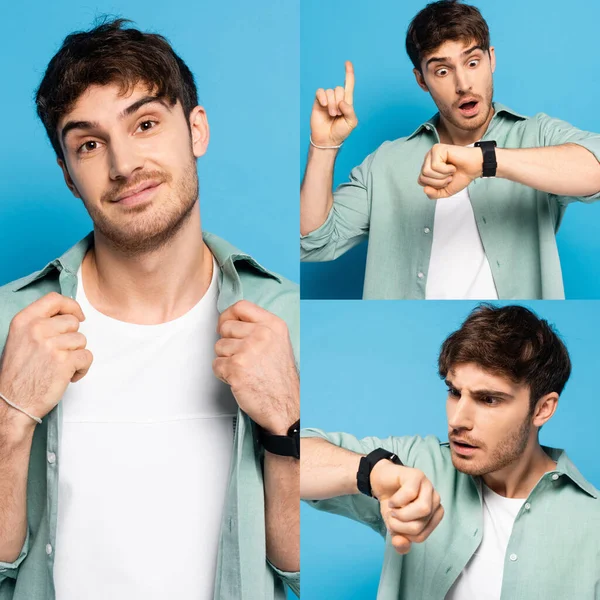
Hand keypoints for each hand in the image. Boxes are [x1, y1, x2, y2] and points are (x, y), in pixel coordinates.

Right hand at [0, 292, 92, 431]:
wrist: (13, 403)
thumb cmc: (19, 374)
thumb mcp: (21, 339)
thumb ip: (40, 324)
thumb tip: (68, 315)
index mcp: (24, 320)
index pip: (54, 299)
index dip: (71, 306)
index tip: (78, 316)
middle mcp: (37, 329)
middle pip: (73, 322)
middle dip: (72, 338)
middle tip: (60, 354)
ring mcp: (51, 345)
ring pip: (82, 340)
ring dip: (76, 354)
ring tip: (61, 367)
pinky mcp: (64, 361)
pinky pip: (87, 357)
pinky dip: (82, 368)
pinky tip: (68, 376)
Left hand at [213, 300, 298, 434]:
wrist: (286, 406)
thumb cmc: (280, 378)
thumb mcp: (278, 342)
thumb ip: (258, 327)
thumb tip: (231, 320)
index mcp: (273, 325)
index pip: (241, 306)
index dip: (228, 316)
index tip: (226, 327)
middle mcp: (262, 334)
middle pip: (225, 327)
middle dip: (227, 342)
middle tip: (241, 357)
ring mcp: (248, 351)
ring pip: (219, 346)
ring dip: (225, 359)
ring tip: (243, 369)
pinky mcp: (236, 368)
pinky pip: (216, 364)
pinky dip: (223, 374)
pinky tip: (238, 379)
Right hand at [311, 61, 357, 146]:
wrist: (327, 140)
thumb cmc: (340, 132)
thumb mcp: (351, 122)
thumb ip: (350, 111)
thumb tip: (341, 101)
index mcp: (346, 102)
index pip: (348, 85)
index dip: (348, 74)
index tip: (347, 63)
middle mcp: (336, 99)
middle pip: (339, 89)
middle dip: (339, 101)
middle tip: (337, 114)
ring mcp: (327, 100)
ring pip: (330, 92)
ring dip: (332, 103)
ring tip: (331, 114)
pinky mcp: (318, 102)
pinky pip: (320, 92)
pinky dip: (323, 97)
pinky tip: (324, 105)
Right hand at [370, 459, 443, 553]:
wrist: (380, 482)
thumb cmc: (392, 504)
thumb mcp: (394, 527)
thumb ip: (400, 542)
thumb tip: (402, 544)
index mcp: (434, 514)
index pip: (421, 536)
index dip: (403, 534)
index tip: (396, 523)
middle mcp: (435, 500)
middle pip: (421, 525)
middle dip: (399, 525)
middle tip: (392, 515)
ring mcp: (428, 486)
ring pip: (423, 509)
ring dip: (400, 513)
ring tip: (392, 508)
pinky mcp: (417, 475)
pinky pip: (410, 494)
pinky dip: (396, 501)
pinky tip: (392, 499)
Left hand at [418, 143, 482, 198]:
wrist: (474, 169)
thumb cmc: (460, 176)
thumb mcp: (444, 191)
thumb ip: (433, 194)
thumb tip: (425, 189)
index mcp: (427, 167)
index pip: (420, 181)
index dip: (434, 185)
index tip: (446, 180)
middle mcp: (427, 159)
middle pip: (423, 177)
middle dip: (438, 182)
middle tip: (449, 176)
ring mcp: (432, 153)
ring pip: (426, 172)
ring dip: (442, 176)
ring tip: (451, 171)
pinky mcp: (437, 149)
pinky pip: (435, 166)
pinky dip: (446, 169)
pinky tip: (453, 165)